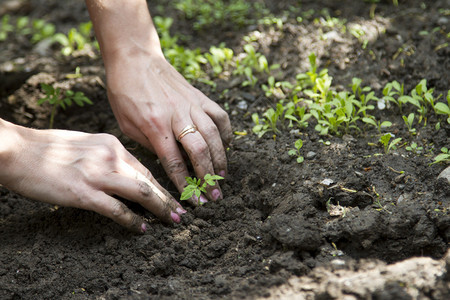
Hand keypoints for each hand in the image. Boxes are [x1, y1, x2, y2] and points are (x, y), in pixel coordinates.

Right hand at [0, 123, 185, 232]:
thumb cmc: (48, 148)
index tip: (173, 195)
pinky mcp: (85, 193)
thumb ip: (108, 156)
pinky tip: (141, 228)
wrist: (18, 151)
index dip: (161, 184)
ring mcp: (98, 174)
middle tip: (183, 211)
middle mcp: (110, 156)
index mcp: (111, 144)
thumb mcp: (86, 143)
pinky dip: (132, 220)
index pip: (145, 167)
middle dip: (169, 197)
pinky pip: (117, 210)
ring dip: (161, 208)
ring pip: (141, 192)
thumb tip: (125, 172)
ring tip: (173, 220)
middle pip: (149, 179)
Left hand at [106, 54, 231, 203]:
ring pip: (213, 135)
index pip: (174, 162)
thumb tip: (169, 162)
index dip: (185, 184)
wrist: (135, 59)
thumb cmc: (125, 92)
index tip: (193, 200)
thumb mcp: (126, 124)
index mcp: (155, 126)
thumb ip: (148, 144)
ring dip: (221, 159)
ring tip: (223, 176)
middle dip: (209, 177)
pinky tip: (226, 145)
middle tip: (214, 195)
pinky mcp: (199, 96)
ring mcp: (191, 104)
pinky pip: (219, 115)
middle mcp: (177, 116)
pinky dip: (226, 132)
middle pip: (199, 151)